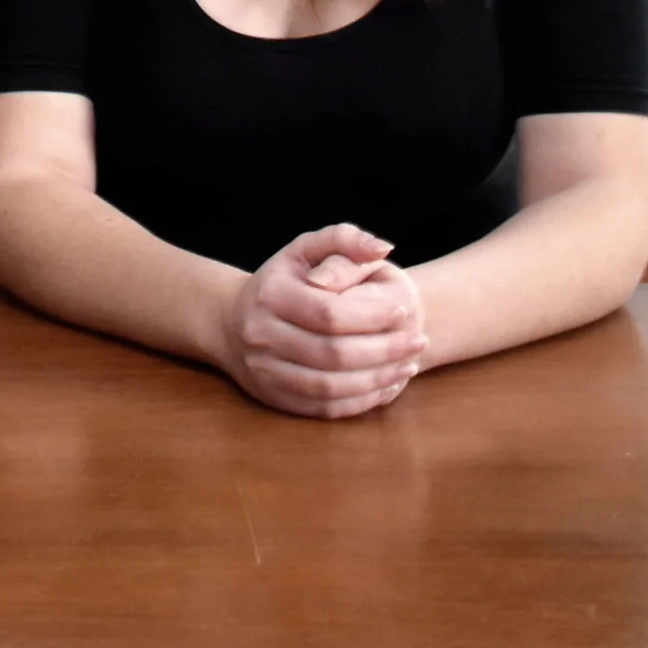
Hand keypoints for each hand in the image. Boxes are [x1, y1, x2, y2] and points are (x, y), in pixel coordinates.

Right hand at [218, 222, 426, 419]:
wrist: (230, 322)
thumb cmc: (281, 281)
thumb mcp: (304, 250)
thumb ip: (344, 240)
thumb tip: (383, 248)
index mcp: (271, 295)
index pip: (329, 313)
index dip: (371, 316)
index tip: (402, 312)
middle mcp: (262, 336)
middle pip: (333, 354)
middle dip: (384, 351)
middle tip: (418, 342)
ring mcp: (266, 371)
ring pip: (331, 386)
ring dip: (378, 379)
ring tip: (409, 365)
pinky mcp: (275, 398)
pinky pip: (325, 407)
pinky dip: (361, 401)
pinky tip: (387, 385)